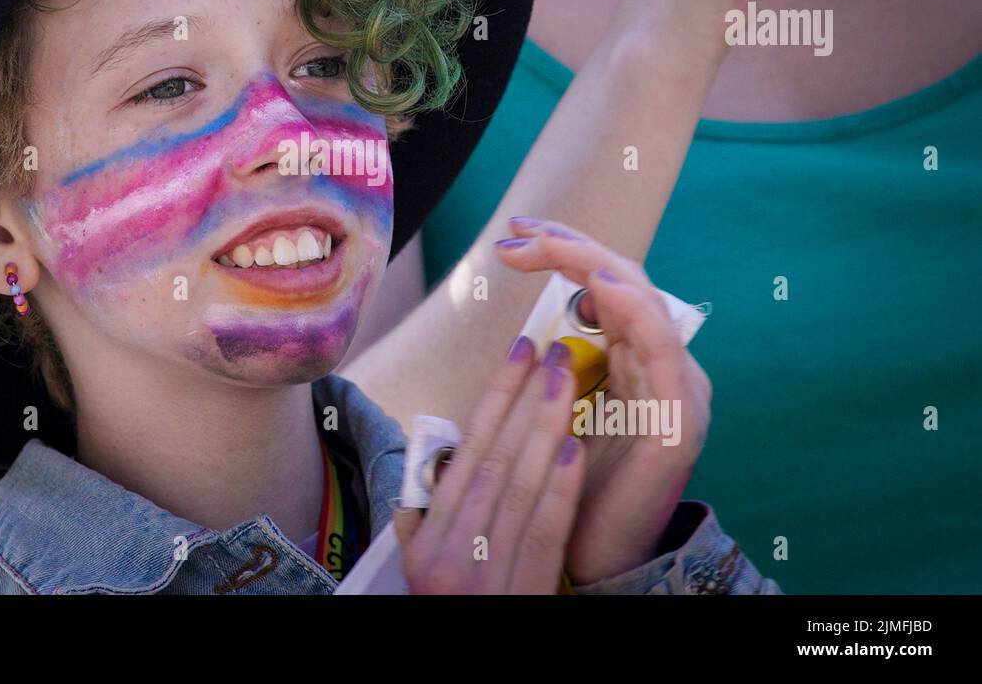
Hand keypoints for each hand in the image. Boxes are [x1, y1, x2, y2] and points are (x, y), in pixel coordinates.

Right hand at [394, 331, 585, 593]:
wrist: (478, 672)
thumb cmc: (455, 609)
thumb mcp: (427, 567)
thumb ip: (430, 515)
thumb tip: (446, 457)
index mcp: (427, 538)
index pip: (466, 449)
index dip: (495, 394)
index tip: (519, 349)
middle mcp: (448, 552)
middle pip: (492, 458)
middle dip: (524, 397)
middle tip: (551, 349)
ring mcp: (483, 574)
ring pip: (519, 485)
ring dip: (545, 426)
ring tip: (568, 379)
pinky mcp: (523, 593)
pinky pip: (543, 530)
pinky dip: (559, 486)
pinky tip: (574, 447)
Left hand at [497, 218, 712, 585]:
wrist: (592, 555)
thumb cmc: (569, 484)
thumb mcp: (557, 412)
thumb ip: (561, 373)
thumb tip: (535, 335)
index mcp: (633, 359)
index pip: (604, 286)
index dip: (564, 252)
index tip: (513, 236)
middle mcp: (661, 364)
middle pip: (624, 283)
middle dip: (570, 248)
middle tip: (518, 230)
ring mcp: (678, 389)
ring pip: (644, 303)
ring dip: (594, 265)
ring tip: (551, 243)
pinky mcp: (680, 418)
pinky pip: (664, 352)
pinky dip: (635, 312)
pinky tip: (601, 286)